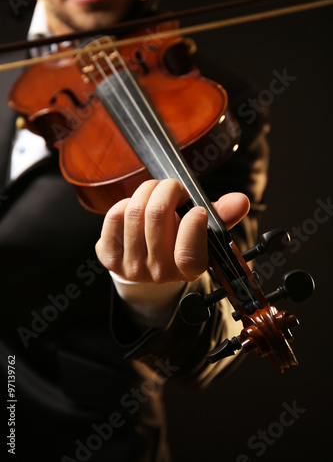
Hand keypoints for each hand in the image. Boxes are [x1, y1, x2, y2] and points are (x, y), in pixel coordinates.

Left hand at [95, 179, 249, 283]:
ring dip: (147, 191)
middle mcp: (160, 273)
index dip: (192, 225)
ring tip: (156, 192)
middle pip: (156, 217)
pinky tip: (136, 207)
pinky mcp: (109, 256)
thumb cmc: (180, 241)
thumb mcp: (205, 232)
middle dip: (167, 190)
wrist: (148, 262)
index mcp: (190, 269)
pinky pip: (115, 216)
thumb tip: (240, 201)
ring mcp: (132, 267)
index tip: (196, 208)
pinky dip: (126, 202)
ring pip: (134, 212)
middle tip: (173, 188)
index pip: (188, 254)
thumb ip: (222, 216)